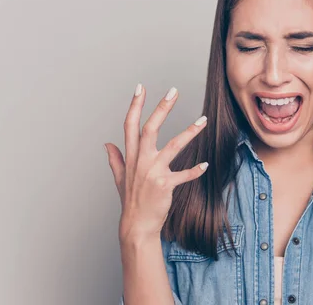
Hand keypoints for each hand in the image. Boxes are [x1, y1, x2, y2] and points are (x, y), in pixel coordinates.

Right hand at [104, 83, 208, 242]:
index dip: (135, 105)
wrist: (137, 225)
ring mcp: (153, 172)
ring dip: (190, 132)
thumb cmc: (131, 201)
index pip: (130, 125)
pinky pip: (184, 175)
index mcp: (132, 156)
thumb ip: (115, 159)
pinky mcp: (165, 185)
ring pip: (173, 146)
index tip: (141, 88)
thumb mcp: (120, 178)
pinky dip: (195, 170)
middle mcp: (141, 161)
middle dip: (162, 108)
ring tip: (203, 120)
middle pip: (151, 128)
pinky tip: (205, 165)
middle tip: (173, 91)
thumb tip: (107, 144)